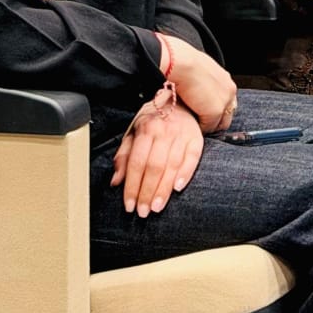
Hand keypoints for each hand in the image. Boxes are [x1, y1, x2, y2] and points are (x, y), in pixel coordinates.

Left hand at [111, 101, 204, 217]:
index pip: (137, 162)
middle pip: (155, 166)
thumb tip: (116, 181)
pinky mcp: (197, 138)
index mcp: (147, 128)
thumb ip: (124, 156)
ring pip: (172, 165)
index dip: (132, 186)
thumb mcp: (134, 132)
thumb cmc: (154, 120)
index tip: (129, 204)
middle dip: (147, 192)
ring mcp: (183, 134)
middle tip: (143, 211)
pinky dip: (186, 173)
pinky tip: (178, 188)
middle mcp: (165, 130)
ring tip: (157, 207)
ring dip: (164, 189)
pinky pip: (193, 158)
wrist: (180, 102)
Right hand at [163, 36, 237, 133]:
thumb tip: (197, 91)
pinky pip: (208, 127)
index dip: (216, 110)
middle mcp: (229, 91)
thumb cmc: (185, 65)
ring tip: (194, 123)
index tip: (205, 113)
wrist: (183, 65)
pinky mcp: (215, 112)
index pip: (227, 102)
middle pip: (227, 115)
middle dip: (215, 121)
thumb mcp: (201, 73)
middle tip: (200, 122)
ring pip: (219, 123)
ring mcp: (224, 102)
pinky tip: (190, 123)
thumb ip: (205, 84)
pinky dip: (200, 127)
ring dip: (208, 125)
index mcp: (226, 81)